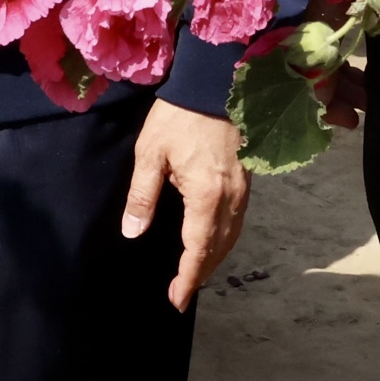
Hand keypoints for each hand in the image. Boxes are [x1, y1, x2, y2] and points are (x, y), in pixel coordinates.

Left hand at [125, 98, 247, 311]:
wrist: (217, 80)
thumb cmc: (180, 115)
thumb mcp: (151, 153)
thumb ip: (143, 196)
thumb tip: (132, 233)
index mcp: (206, 196)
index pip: (197, 249)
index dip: (188, 278)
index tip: (176, 300)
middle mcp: (230, 197)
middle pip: (218, 247)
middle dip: (201, 272)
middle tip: (182, 292)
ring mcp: (243, 187)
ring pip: (232, 234)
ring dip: (214, 257)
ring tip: (196, 272)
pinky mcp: (246, 176)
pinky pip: (238, 219)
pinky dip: (225, 237)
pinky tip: (213, 238)